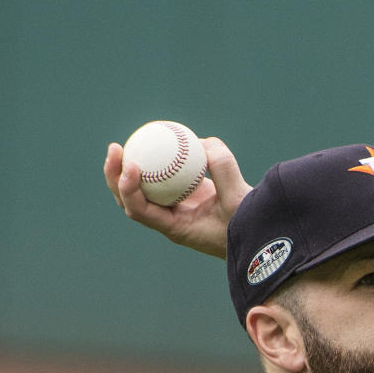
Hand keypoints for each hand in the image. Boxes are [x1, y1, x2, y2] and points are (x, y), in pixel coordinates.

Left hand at [104, 135, 251, 258]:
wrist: (258, 230)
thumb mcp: (238, 198)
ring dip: (126, 169)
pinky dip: (153, 163)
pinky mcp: (183, 197)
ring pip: (141, 191)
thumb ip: (223, 168)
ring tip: (120, 145)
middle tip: (115, 148)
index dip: (129, 189)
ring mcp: (174, 210)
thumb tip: (202, 143)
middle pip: (130, 201)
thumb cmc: (248, 223)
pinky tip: (153, 142)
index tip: (132, 165)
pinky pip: (161, 178)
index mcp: (176, 228)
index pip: (141, 212)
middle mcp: (170, 220)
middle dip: (116, 177)